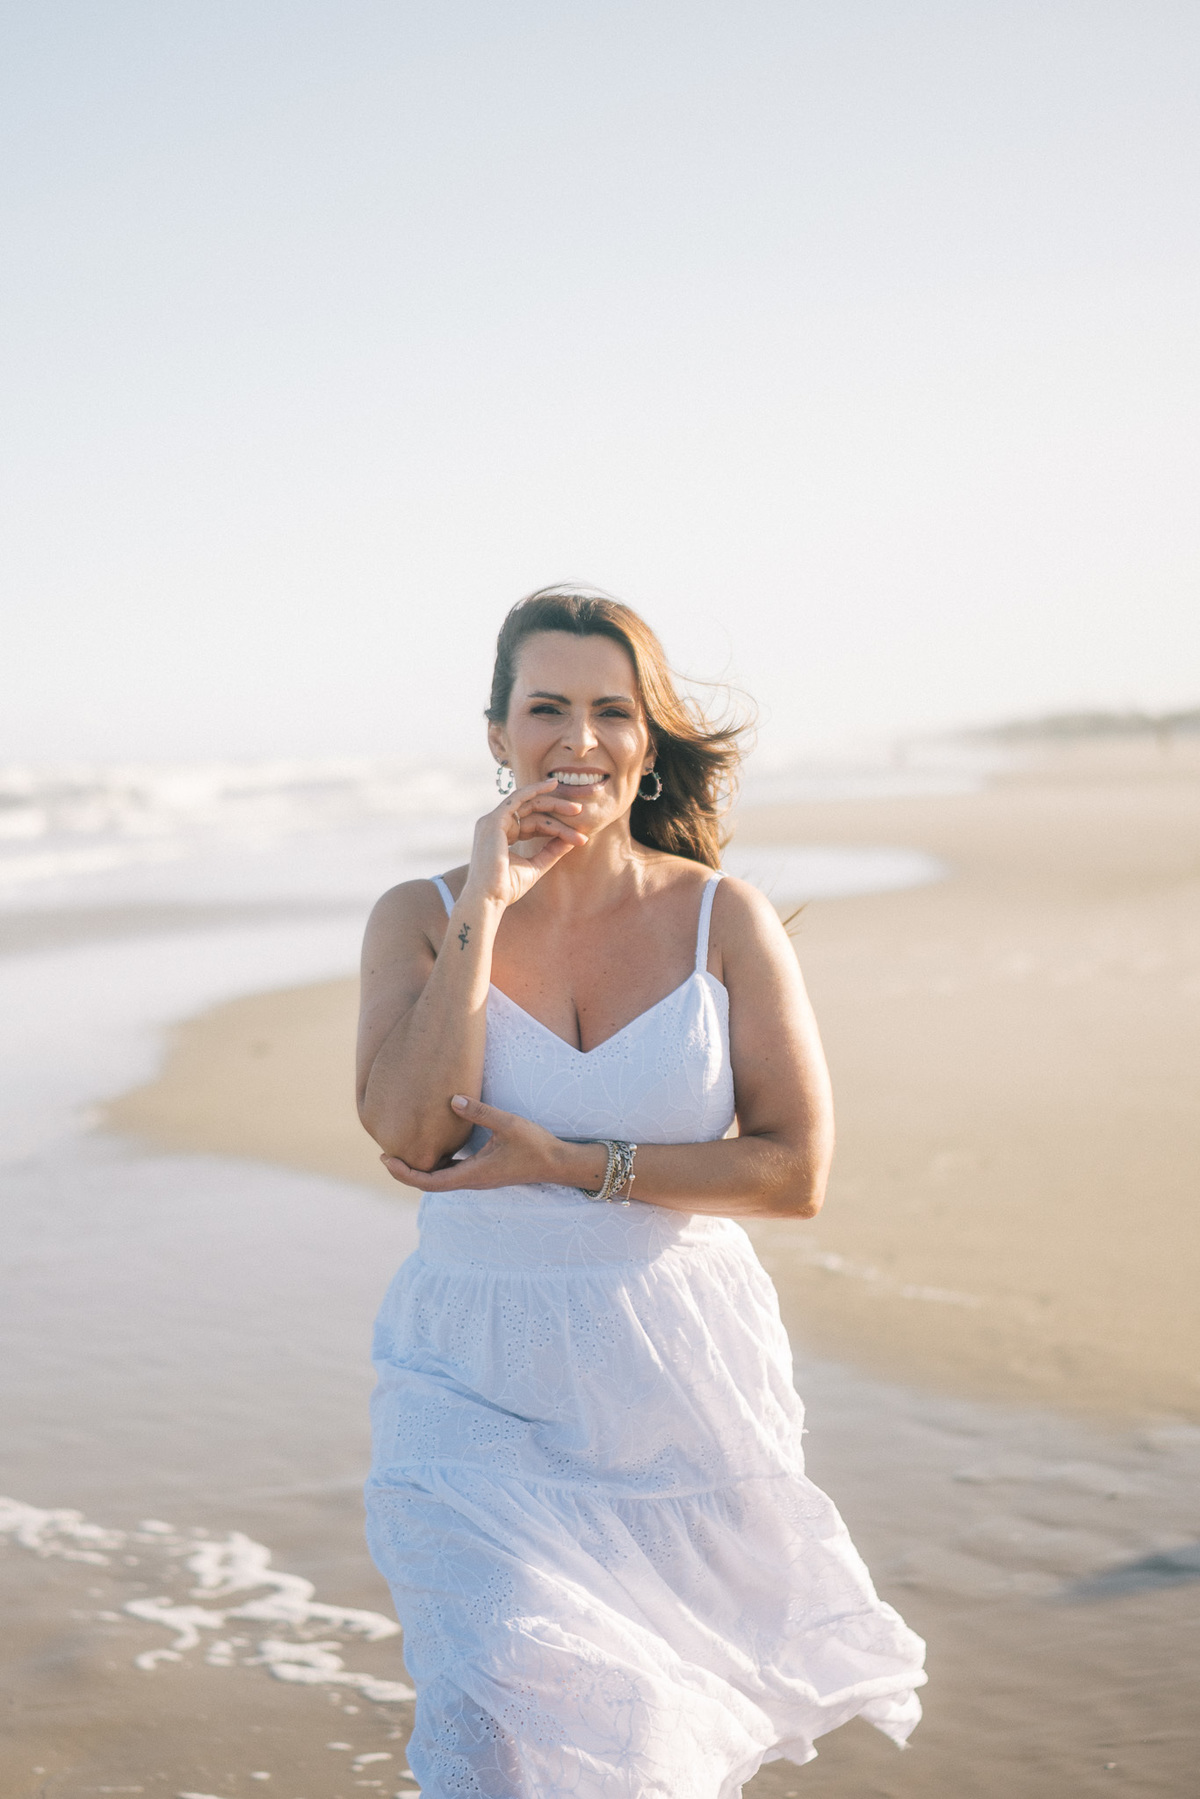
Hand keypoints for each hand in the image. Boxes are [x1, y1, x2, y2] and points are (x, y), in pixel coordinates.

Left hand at [380, 1095, 602, 1191]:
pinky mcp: (482, 1173)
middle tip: (384, 1154)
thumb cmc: (535, 1145)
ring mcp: (477, 1179)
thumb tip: (452, 1099)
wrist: (558, 1164)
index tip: (385, 1159)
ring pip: (439, 1180)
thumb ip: (480, 1112)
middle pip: (428, 1184)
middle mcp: (471, 1181)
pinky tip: (433, 1148)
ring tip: (402, 1150)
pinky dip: (436, 1165)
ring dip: (419, 1169)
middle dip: (405, 1172)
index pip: (428, 1182)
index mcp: (472, 1174)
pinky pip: (451, 1173)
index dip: (404, 1173)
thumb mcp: (508, 1123)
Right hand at [464, 780, 587, 908]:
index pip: (531, 823)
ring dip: (554, 805)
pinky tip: (552, 785)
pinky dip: (535, 790)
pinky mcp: (494, 821)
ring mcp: (492, 821)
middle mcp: (494, 825)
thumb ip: (551, 851)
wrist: (489, 898)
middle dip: (557, 810)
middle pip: (531, 810)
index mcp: (501, 836)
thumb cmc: (507, 887)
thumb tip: (571, 840)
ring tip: (577, 809)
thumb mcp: (535, 865)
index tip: (578, 835)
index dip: (555, 827)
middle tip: (580, 812)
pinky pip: (517, 798)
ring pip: (529, 806)